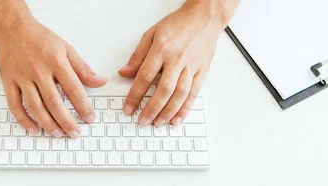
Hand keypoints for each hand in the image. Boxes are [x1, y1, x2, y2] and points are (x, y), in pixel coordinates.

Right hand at [0, 21, 106, 137]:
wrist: (12, 29)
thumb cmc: (40, 38)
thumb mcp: (66, 49)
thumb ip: (83, 68)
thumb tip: (100, 82)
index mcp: (56, 61)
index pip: (73, 89)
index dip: (83, 106)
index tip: (90, 118)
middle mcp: (39, 70)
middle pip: (54, 102)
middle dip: (66, 121)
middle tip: (75, 133)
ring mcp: (22, 77)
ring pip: (35, 106)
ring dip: (47, 123)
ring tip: (58, 133)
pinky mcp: (9, 82)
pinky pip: (15, 105)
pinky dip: (24, 120)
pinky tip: (33, 129)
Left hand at [118, 3, 224, 125]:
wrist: (203, 18)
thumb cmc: (177, 25)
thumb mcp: (151, 34)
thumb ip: (137, 56)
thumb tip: (124, 73)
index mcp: (161, 50)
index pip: (144, 77)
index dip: (135, 96)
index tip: (128, 108)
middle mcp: (177, 60)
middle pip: (163, 90)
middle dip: (151, 109)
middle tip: (142, 121)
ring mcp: (191, 67)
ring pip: (179, 95)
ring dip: (168, 112)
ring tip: (158, 123)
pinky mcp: (202, 71)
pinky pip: (194, 93)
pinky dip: (185, 108)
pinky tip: (177, 118)